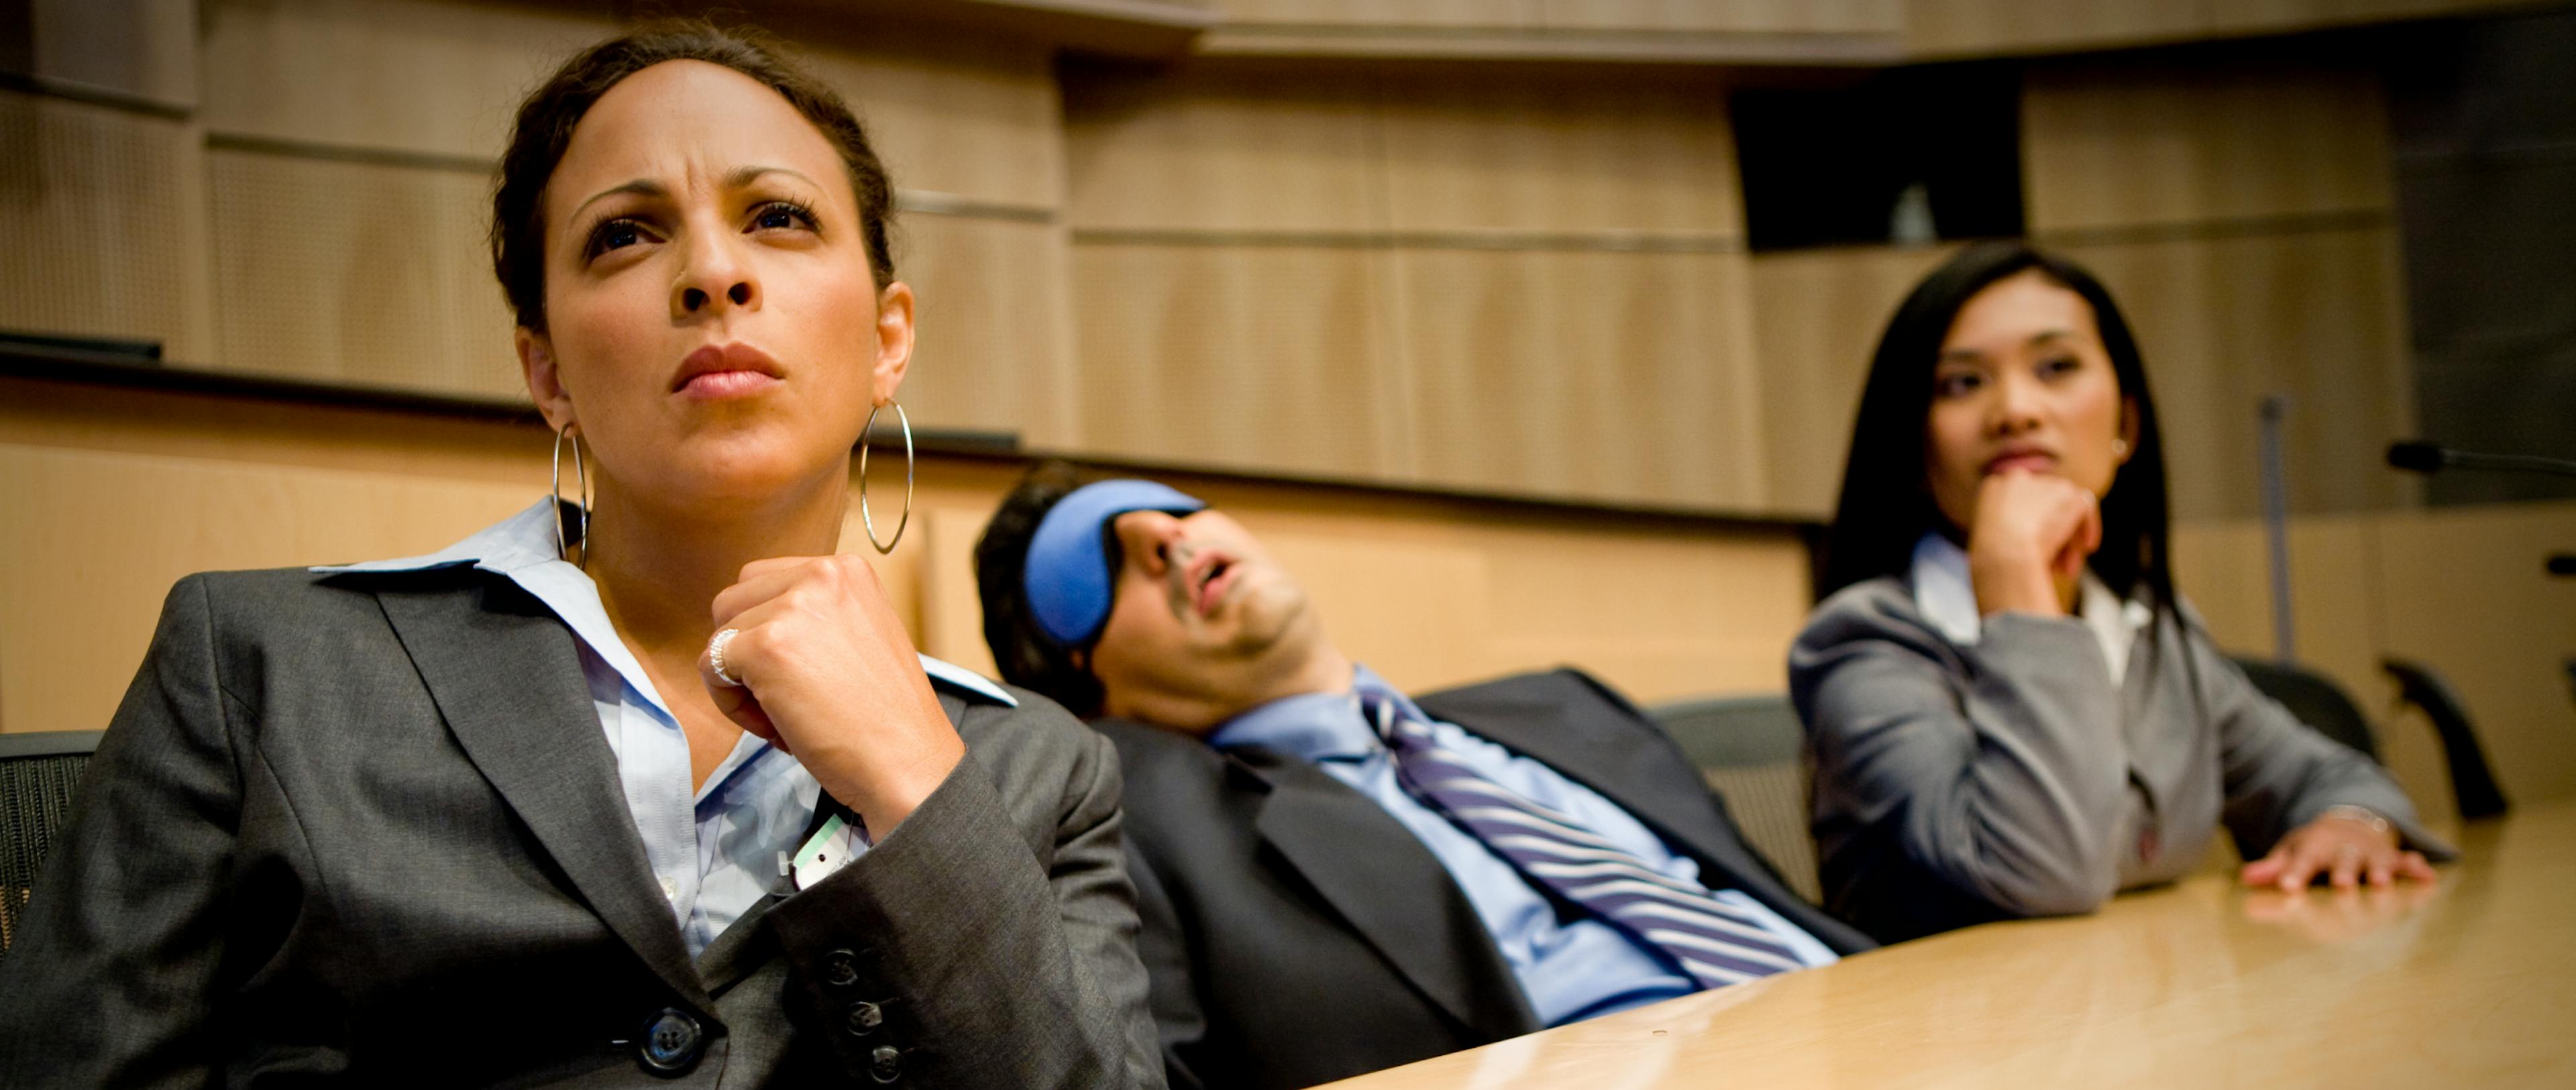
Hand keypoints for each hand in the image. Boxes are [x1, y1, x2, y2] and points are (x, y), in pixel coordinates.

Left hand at [698, 555, 964, 834]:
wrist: (908, 762)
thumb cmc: (886, 717)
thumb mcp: (861, 635)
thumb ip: (815, 616)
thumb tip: (753, 626)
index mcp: (846, 569)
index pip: (765, 581)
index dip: (767, 631)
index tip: (801, 672)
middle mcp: (820, 575)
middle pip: (733, 601)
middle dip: (744, 649)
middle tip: (786, 696)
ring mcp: (792, 608)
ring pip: (719, 635)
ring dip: (738, 679)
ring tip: (784, 713)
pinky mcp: (765, 647)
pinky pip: (710, 667)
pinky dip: (730, 703)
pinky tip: (776, 725)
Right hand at [1966, 470, 2101, 617]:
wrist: (2004, 553)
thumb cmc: (1994, 561)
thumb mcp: (1996, 544)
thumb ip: (2013, 534)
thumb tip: (2040, 547)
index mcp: (1994, 489)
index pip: (2020, 503)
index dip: (2031, 527)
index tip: (2037, 548)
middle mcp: (2017, 479)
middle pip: (2045, 506)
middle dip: (2052, 535)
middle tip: (2057, 565)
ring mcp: (2042, 483)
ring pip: (2064, 508)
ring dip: (2068, 539)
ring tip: (2067, 569)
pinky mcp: (2065, 491)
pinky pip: (2084, 507)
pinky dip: (2088, 527)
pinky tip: (2087, 548)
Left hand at [2239, 814, 2437, 891]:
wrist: (2350, 824)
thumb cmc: (2315, 847)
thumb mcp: (2292, 851)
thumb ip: (2274, 868)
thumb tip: (2246, 879)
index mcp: (2315, 846)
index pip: (2302, 861)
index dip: (2295, 874)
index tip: (2288, 888)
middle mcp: (2345, 849)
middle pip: (2343, 861)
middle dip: (2343, 873)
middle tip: (2342, 885)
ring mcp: (2372, 853)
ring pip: (2377, 862)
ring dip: (2380, 871)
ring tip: (2381, 882)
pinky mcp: (2394, 859)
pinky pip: (2406, 863)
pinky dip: (2416, 869)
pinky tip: (2427, 876)